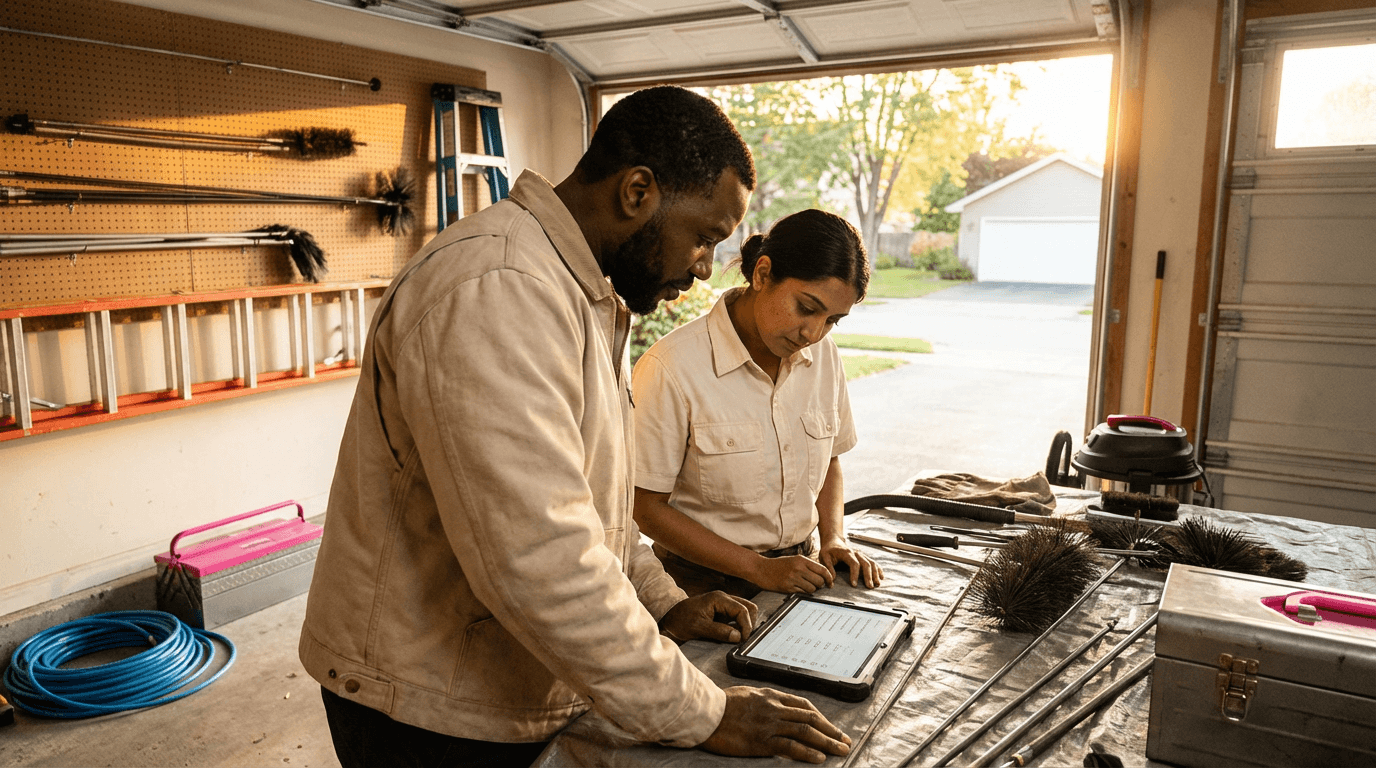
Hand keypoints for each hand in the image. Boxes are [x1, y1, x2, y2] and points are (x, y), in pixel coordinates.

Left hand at [659, 591, 757, 643]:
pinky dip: (739, 625)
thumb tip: (738, 636)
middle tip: (743, 638)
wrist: (670, 617)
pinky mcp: (722, 612)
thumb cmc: (681, 620)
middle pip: (748, 607)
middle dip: (749, 623)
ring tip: (739, 637)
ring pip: (745, 611)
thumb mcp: (699, 628)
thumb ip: (719, 632)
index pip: (742, 610)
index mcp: (719, 599)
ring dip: (745, 624)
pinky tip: (734, 635)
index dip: (746, 626)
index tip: (743, 639)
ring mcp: (724, 604)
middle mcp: (724, 599)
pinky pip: (737, 616)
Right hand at [699, 686, 850, 763]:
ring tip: (840, 750)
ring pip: (805, 732)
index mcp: (770, 695)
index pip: (803, 705)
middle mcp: (774, 708)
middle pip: (809, 719)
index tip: (831, 727)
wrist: (704, 712)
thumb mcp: (746, 694)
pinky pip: (790, 746)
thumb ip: (764, 700)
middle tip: (844, 740)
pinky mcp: (761, 741)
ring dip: (826, 742)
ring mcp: (769, 724)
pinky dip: (807, 752)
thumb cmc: (720, 703)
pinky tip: (819, 757)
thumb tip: (777, 708)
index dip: (821, 717)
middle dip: (830, 730)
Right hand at [752, 554, 833, 593]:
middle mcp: (799, 568)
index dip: (829, 578)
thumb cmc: (778, 565)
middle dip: (820, 585)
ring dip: (811, 590)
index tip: (830, 583)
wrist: (761, 569)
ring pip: (812, 588)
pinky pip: (802, 592)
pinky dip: (803, 592)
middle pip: (819, 581)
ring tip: (805, 586)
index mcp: (802, 560)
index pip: (822, 570)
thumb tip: (823, 576)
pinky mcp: (788, 587)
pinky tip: (797, 588)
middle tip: (816, 585)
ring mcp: (793, 578)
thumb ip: (807, 566)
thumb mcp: (794, 560)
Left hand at [819, 538, 883, 587]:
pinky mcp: (863, 557)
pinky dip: (878, 569)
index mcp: (847, 553)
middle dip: (868, 576)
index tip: (854, 585)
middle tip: (869, 587)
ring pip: (871, 563)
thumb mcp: (824, 557)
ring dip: (875, 574)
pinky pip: (873, 562)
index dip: (855, 574)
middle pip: (866, 563)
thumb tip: (832, 581)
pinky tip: (881, 577)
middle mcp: (856, 553)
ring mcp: (861, 554)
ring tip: (877, 584)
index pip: (854, 563)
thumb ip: (828, 568)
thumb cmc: (828, 550)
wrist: (833, 541)